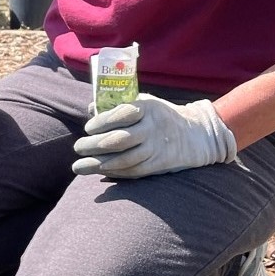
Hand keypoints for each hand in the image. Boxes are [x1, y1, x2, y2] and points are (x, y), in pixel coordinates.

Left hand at [72, 94, 236, 178]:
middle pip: (119, 140)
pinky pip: (134, 170)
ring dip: (98, 164)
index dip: (101, 122)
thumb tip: (90, 108)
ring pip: (124, 159)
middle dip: (93, 145)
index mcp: (148, 108)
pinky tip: (99, 172)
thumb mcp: (145, 102)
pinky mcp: (159, 164)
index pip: (121, 114)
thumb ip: (118, 105)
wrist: (197, 134)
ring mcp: (157, 148)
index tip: (87, 128)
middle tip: (77, 147)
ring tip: (79, 166)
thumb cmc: (160, 116)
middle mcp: (153, 128)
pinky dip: (114, 172)